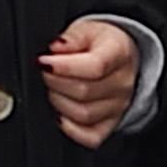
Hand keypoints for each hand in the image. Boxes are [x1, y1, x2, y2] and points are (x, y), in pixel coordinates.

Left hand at [40, 17, 140, 149]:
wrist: (119, 57)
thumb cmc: (99, 43)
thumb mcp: (85, 29)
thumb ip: (70, 38)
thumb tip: (54, 49)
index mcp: (119, 53)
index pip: (94, 66)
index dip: (63, 67)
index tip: (43, 61)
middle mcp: (123, 83)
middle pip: (85, 92)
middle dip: (54, 82)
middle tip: (45, 72)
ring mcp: (119, 106)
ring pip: (84, 115)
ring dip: (58, 102)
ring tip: (53, 89)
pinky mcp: (110, 124)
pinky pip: (90, 137)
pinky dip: (70, 128)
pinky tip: (60, 114)